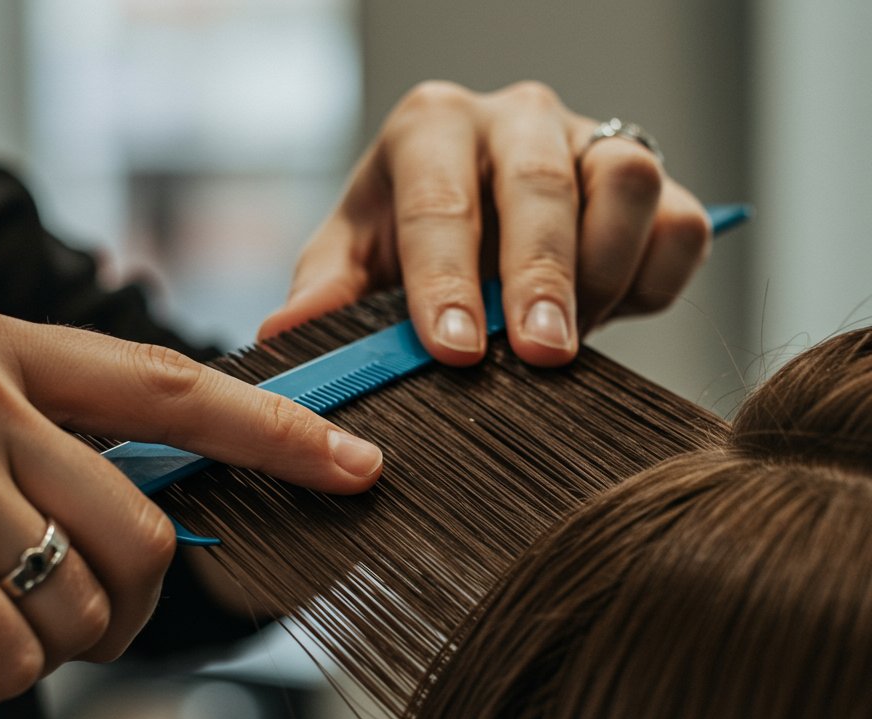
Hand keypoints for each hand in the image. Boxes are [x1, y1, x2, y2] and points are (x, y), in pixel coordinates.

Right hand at [0, 296, 381, 718]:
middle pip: (142, 535)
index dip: (275, 430)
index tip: (356, 462)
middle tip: (31, 636)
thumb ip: (36, 460)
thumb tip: (149, 530)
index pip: (170, 387)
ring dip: (20, 658)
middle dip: (108, 617)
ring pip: (77, 607)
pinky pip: (2, 659)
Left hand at [260, 81, 710, 366]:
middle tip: (539, 354)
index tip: (455, 349)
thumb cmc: (409, 242)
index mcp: (432, 129)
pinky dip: (654, 277)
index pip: (440, 198)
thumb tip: (285, 336)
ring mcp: (590, 141)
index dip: (447, 277)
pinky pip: (678, 222)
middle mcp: (515, 119)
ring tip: (565, 341)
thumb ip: (327, 293)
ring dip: (602, 275)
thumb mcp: (355, 259)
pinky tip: (611, 312)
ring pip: (625, 183)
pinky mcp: (653, 179)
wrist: (483, 225)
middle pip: (542, 182)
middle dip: (541, 275)